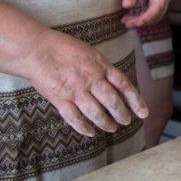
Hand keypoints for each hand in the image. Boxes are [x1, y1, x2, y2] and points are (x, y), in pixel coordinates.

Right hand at [22, 29, 148, 136]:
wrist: (37, 50)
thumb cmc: (64, 48)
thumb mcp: (91, 53)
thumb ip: (103, 68)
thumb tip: (117, 84)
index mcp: (101, 65)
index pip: (124, 86)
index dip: (136, 101)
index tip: (143, 112)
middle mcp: (91, 79)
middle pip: (112, 102)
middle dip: (122, 115)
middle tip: (126, 122)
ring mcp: (75, 90)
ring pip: (96, 113)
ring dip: (106, 123)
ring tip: (111, 128)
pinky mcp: (60, 99)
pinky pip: (75, 118)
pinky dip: (84, 128)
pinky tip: (90, 132)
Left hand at [121, 0, 171, 27]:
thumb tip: (127, 6)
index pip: (158, 7)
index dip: (148, 17)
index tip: (136, 23)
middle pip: (158, 13)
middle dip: (143, 21)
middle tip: (126, 23)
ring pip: (155, 14)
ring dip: (142, 20)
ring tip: (126, 21)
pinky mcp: (156, 0)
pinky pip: (152, 12)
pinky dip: (142, 16)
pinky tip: (131, 18)